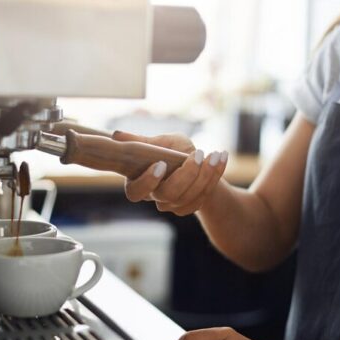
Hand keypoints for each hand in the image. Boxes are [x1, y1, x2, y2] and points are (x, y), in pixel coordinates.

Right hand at [112, 131, 227, 215]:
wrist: (191, 160)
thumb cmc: (167, 149)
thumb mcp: (155, 141)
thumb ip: (139, 140)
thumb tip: (117, 134)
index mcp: (139, 183)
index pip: (137, 191)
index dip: (148, 181)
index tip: (161, 163)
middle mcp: (155, 197)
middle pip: (169, 195)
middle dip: (186, 175)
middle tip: (197, 154)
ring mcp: (174, 204)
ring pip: (190, 197)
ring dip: (206, 175)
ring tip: (215, 154)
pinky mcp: (191, 205)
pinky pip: (205, 195)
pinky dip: (216, 176)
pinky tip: (222, 157)